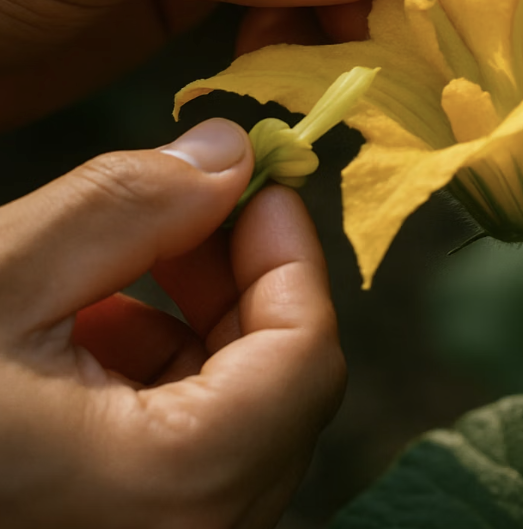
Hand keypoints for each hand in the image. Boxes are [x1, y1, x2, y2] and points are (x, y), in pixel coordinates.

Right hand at [0, 118, 344, 526]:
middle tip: (196, 203)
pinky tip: (94, 323)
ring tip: (133, 256)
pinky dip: (160, 371)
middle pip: (281, 382)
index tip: (261, 182)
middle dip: (242, 275)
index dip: (290, 251)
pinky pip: (184, 443)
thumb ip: (128, 204)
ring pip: (239, 409)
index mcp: (169, 490)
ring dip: (198, 317)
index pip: (307, 357)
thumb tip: (229, 153)